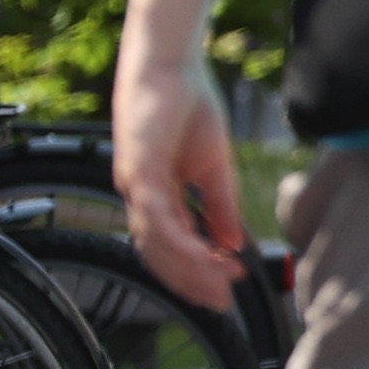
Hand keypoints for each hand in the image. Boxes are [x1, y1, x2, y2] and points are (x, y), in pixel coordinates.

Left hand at [112, 46, 250, 309]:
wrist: (171, 66)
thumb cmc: (188, 107)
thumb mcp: (214, 167)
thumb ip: (220, 208)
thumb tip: (233, 245)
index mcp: (155, 195)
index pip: (171, 248)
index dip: (197, 272)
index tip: (229, 289)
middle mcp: (140, 195)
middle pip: (158, 255)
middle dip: (191, 282)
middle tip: (222, 302)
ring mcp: (135, 182)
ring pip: (154, 241)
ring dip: (188, 267)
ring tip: (220, 281)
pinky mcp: (137, 166)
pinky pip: (155, 213)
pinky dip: (177, 237)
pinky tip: (202, 251)